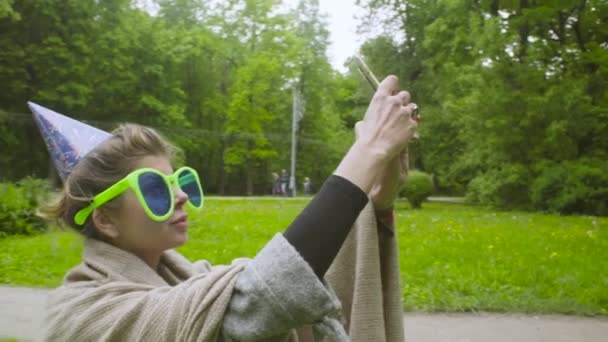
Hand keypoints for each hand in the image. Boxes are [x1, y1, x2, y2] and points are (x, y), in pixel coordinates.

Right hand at [334, 76, 415, 193]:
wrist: (375, 149)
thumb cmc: (365, 138)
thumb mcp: (362, 124)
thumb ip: (368, 118)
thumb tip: (364, 123)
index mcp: (380, 98)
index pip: (392, 80)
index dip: (393, 85)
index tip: (393, 91)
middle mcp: (394, 102)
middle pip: (405, 94)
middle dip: (402, 102)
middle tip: (398, 113)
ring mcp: (405, 112)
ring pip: (412, 108)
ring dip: (408, 115)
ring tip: (401, 126)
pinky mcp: (412, 124)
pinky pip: (414, 122)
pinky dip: (410, 128)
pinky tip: (405, 136)